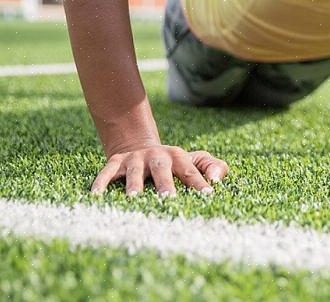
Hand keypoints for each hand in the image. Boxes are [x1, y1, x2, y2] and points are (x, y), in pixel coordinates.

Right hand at [91, 145, 228, 195]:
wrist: (140, 147)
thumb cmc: (174, 163)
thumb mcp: (195, 160)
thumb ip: (212, 166)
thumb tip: (215, 181)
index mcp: (178, 156)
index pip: (190, 171)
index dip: (199, 182)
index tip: (208, 195)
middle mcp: (156, 156)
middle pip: (161, 169)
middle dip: (165, 183)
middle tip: (169, 199)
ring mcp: (134, 159)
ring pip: (134, 172)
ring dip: (134, 185)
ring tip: (133, 199)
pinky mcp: (115, 162)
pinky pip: (107, 173)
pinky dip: (101, 182)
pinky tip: (96, 196)